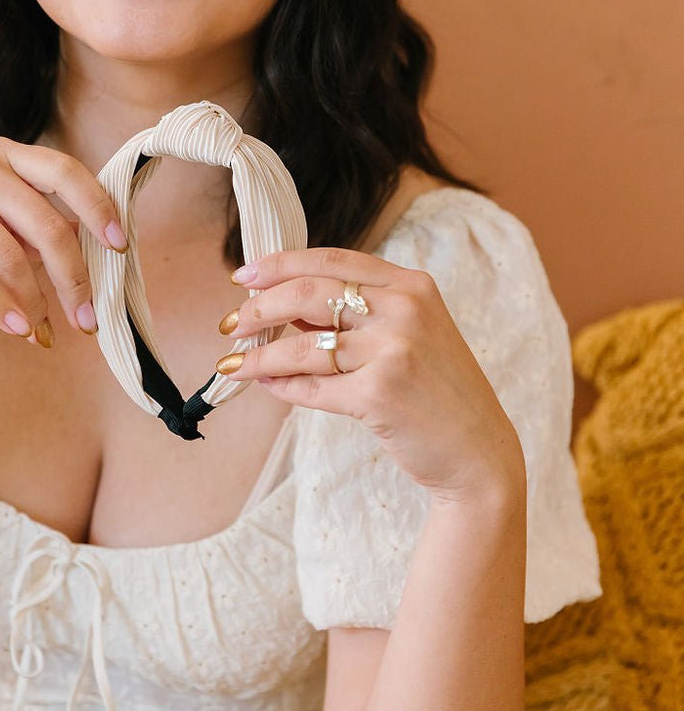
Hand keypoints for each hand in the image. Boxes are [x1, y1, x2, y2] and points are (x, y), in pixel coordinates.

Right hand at [0, 138, 127, 342]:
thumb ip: (37, 226)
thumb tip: (96, 260)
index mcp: (5, 155)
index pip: (65, 172)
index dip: (97, 208)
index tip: (120, 245)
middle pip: (46, 225)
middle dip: (72, 278)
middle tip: (87, 319)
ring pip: (10, 255)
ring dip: (34, 301)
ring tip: (43, 331)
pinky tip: (17, 329)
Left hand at [215, 247, 524, 502]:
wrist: (479, 452)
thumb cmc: (439, 393)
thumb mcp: (413, 333)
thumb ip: (360, 313)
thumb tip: (284, 305)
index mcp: (412, 285)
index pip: (331, 259)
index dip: (280, 264)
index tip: (244, 275)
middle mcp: (405, 309)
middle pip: (308, 293)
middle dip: (259, 308)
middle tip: (232, 324)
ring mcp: (393, 350)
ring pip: (302, 345)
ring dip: (259, 355)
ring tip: (234, 363)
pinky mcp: (379, 393)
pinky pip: (312, 386)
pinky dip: (282, 387)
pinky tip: (266, 386)